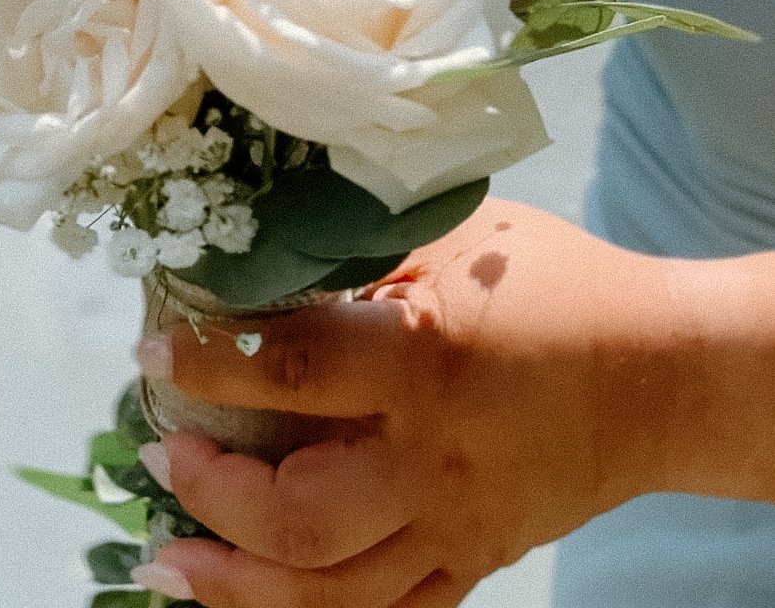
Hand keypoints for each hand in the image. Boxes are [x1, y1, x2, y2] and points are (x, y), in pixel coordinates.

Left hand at [133, 199, 709, 607]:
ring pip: (333, 596)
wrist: (660, 373)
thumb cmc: (555, 283)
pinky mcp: (474, 559)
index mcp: (424, 360)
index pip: (291, 367)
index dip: (207, 363)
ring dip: (239, 586)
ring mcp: (454, 526)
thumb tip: (254, 249)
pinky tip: (258, 599)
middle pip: (300, 517)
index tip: (148, 351)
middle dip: (211, 498)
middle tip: (158, 455)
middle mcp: (433, 460)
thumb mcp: (458, 236)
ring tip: (172, 562)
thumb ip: (363, 249)